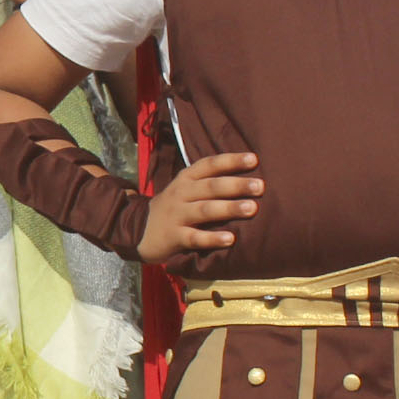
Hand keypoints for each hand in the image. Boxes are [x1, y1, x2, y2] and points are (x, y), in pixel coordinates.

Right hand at [140, 151, 260, 266]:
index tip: (254, 160)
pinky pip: (194, 237)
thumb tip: (249, 176)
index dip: (231, 161)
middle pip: (211, 186)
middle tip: (260, 186)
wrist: (138, 230)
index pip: (209, 164)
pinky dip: (212, 238)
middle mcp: (181, 193)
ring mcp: (176, 215)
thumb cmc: (175, 208)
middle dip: (236, 185)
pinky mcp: (173, 236)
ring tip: (252, 208)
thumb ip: (210, 181)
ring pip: (205, 210)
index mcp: (186, 178)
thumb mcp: (186, 188)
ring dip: (229, 208)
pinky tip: (230, 239)